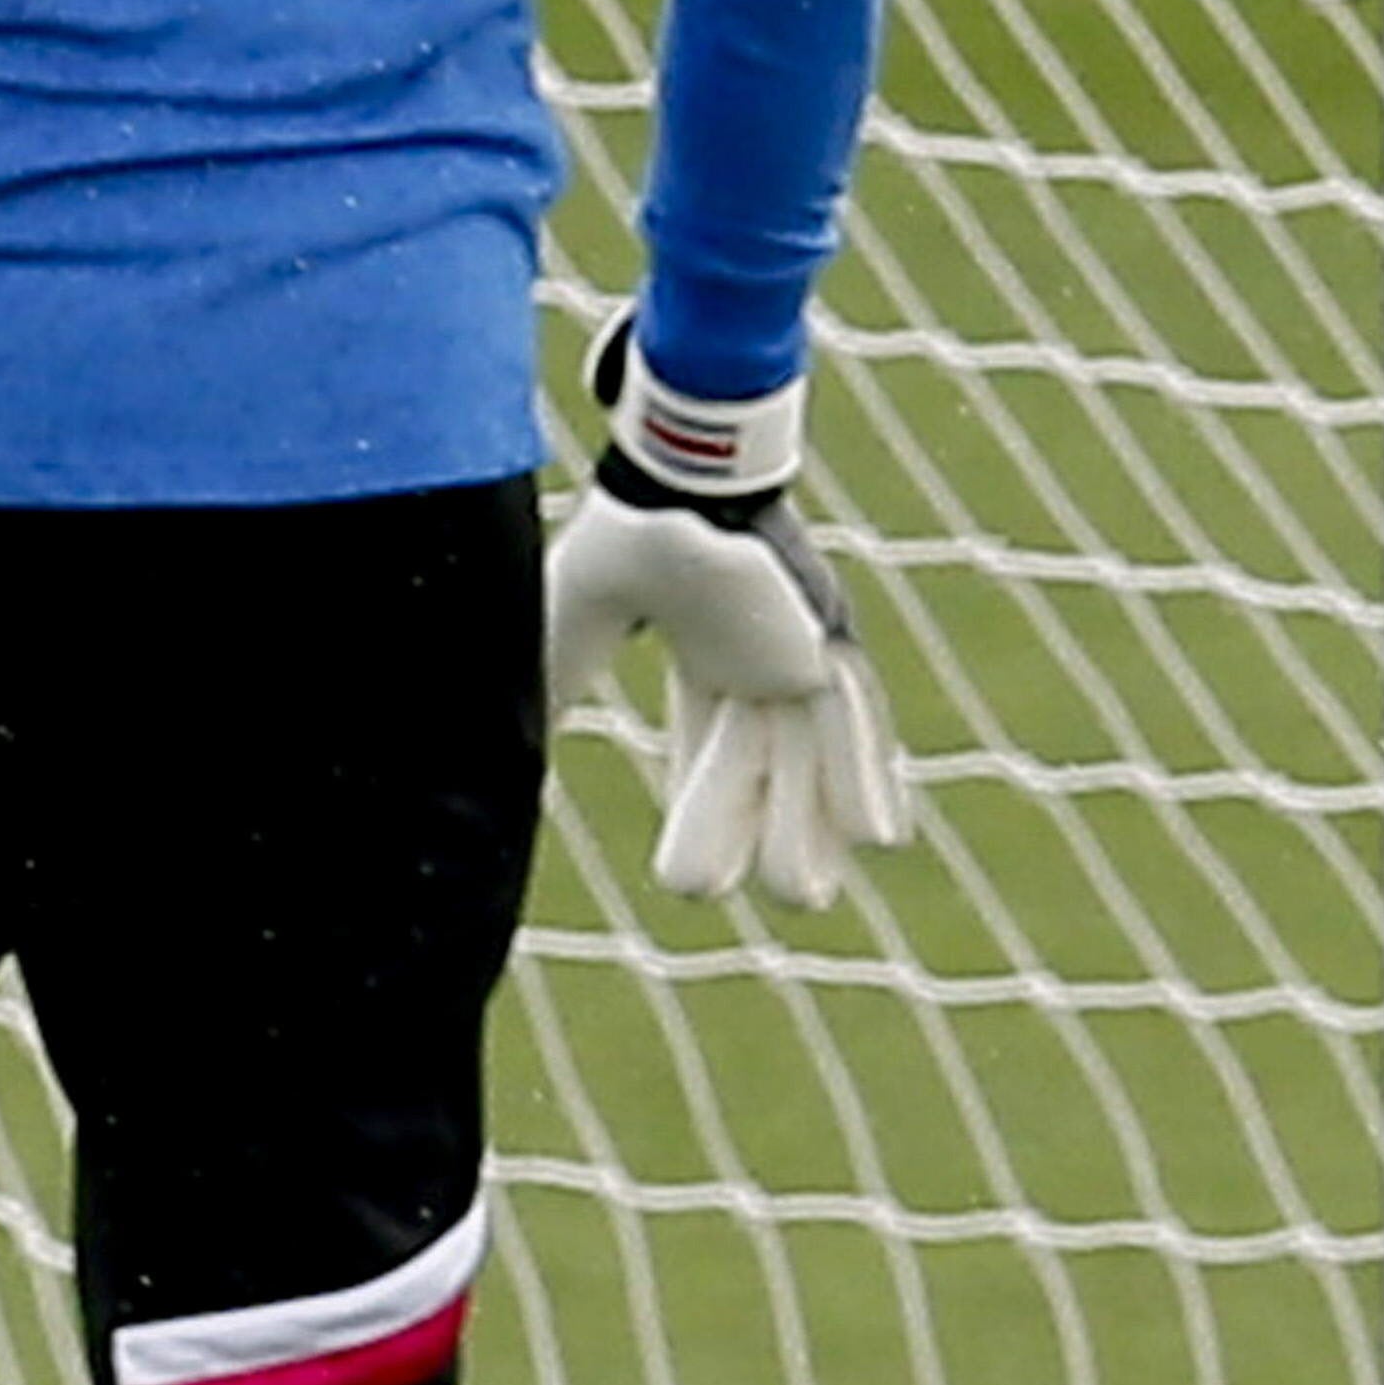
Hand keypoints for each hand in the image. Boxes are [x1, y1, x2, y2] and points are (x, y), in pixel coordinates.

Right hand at [545, 316, 910, 909]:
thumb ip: (551, 680)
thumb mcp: (571, 622)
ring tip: (806, 897)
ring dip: (809, 826)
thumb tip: (502, 737)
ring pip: (807, 757)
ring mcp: (797, 648)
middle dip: (760, 834)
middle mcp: (759, 653)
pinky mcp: (824, 640)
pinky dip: (865, 778)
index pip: (706, 743)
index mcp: (707, 645)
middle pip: (761, 765)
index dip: (702, 807)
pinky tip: (881, 837)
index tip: (690, 878)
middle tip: (764, 903)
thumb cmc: (625, 533)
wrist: (672, 481)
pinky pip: (853, 719)